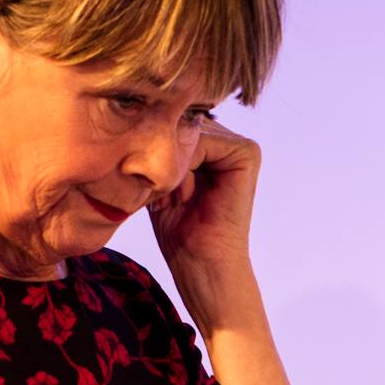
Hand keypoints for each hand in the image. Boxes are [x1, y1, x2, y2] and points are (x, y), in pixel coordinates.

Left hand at [149, 119, 260, 332]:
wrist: (201, 266)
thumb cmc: (177, 230)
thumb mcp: (159, 182)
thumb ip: (154, 151)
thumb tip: (138, 119)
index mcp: (209, 145)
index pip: (171, 126)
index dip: (151, 152)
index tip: (152, 192)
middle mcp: (227, 141)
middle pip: (180, 126)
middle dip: (161, 159)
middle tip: (164, 199)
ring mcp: (240, 145)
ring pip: (187, 134)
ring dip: (171, 166)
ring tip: (175, 200)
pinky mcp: (247, 154)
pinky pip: (201, 141)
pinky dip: (183, 168)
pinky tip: (185, 196)